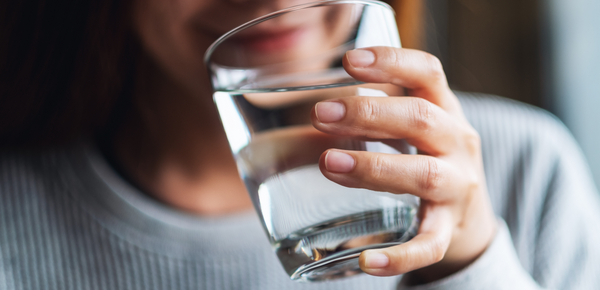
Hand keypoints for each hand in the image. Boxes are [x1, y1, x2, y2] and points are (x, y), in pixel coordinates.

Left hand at [310, 47, 496, 282]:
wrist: (470, 218)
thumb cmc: (430, 159)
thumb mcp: (415, 127)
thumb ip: (378, 111)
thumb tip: (320, 101)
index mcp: (446, 111)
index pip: (428, 74)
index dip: (392, 62)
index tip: (350, 61)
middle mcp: (458, 143)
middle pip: (421, 119)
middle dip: (369, 114)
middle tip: (321, 114)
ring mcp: (458, 187)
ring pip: (424, 175)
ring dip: (375, 167)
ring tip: (330, 164)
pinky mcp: (449, 230)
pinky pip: (429, 245)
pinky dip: (400, 256)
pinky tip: (367, 261)